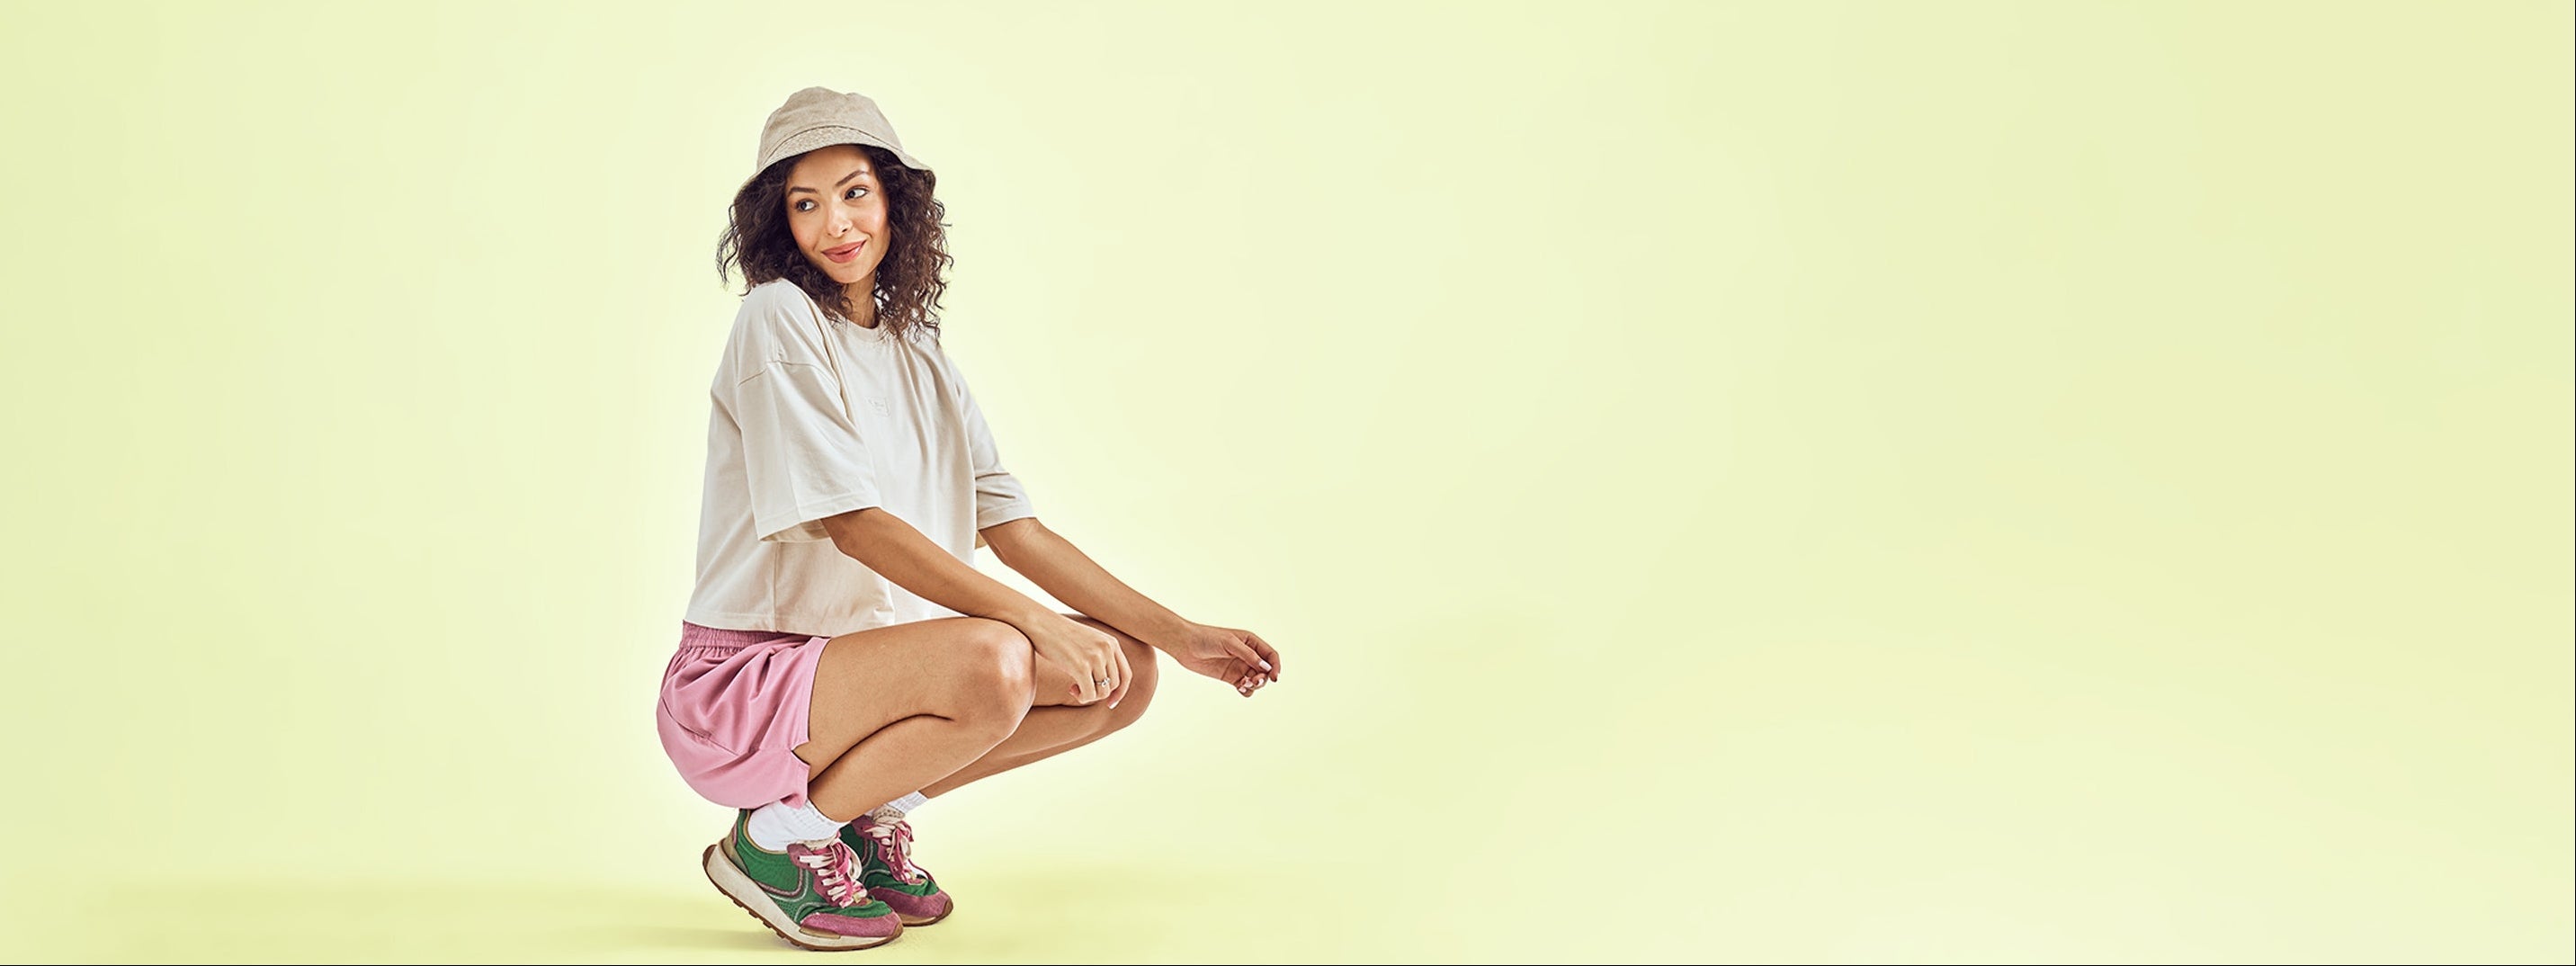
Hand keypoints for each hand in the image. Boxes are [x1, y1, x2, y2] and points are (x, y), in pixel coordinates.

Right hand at [1011, 610, 1129, 704]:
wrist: (1041, 624)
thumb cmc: (1061, 636)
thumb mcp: (1088, 642)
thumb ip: (1101, 657)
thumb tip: (1107, 687)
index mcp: (1112, 643)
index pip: (1126, 675)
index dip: (1120, 692)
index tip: (1110, 702)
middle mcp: (1107, 649)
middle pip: (1114, 685)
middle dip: (1099, 693)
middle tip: (1081, 689)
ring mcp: (1095, 657)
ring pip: (1102, 692)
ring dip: (1089, 696)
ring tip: (1075, 688)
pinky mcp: (1080, 666)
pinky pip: (1089, 694)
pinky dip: (1082, 697)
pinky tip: (1071, 689)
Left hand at [1161, 621, 1280, 696]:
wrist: (1185, 645)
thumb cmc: (1206, 638)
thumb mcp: (1229, 643)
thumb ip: (1248, 655)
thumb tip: (1266, 667)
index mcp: (1251, 642)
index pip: (1271, 655)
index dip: (1275, 666)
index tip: (1274, 677)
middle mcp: (1247, 655)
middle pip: (1265, 670)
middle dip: (1263, 678)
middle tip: (1254, 681)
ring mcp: (1239, 666)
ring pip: (1256, 680)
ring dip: (1255, 685)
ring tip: (1244, 684)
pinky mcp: (1230, 677)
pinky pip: (1245, 687)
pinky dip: (1246, 690)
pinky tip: (1241, 687)